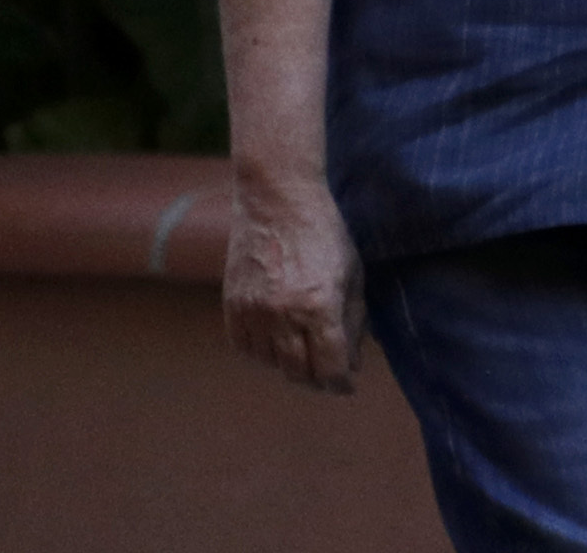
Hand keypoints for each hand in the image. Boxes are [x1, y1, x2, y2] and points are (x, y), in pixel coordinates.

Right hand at [223, 170, 363, 393]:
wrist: (276, 202)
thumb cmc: (324, 233)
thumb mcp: (353, 272)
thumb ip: (355, 320)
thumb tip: (354, 361)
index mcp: (319, 305)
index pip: (330, 367)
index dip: (341, 383)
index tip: (347, 385)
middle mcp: (283, 314)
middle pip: (299, 373)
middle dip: (318, 379)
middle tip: (328, 374)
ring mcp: (253, 312)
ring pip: (271, 365)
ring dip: (290, 365)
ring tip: (305, 351)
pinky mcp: (231, 307)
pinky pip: (245, 349)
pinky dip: (262, 353)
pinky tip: (278, 341)